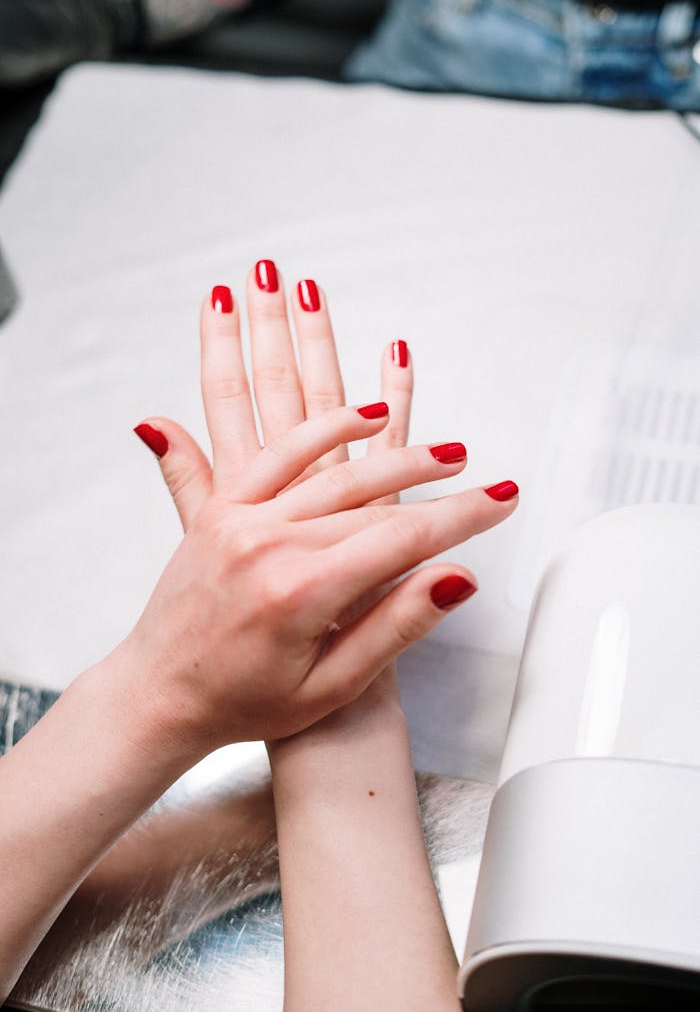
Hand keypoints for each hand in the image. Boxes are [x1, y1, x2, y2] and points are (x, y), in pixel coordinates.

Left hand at [131, 265, 517, 761]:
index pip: (403, 539)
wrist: (160, 694)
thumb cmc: (243, 703)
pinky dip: (323, 430)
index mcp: (299, 592)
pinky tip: (361, 416)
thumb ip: (396, 627)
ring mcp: (239, 519)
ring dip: (392, 448)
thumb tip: (457, 578)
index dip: (461, 517)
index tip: (501, 500)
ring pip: (332, 466)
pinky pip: (277, 453)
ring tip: (441, 449)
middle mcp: (267, 543)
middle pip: (373, 496)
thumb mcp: (330, 685)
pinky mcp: (220, 507)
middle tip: (482, 476)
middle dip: (437, 483)